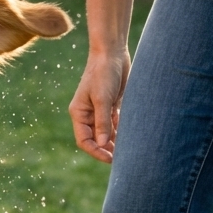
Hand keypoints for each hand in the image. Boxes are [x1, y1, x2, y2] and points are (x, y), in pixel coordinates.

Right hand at [69, 48, 130, 163]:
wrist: (112, 54)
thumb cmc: (103, 73)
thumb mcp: (102, 99)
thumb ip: (102, 122)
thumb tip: (101, 144)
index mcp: (79, 113)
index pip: (84, 140)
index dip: (96, 152)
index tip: (111, 159)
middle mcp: (88, 114)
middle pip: (96, 139)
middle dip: (107, 149)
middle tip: (124, 158)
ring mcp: (100, 110)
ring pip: (107, 133)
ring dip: (116, 142)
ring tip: (130, 149)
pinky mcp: (112, 106)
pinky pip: (116, 124)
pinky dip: (122, 131)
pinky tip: (132, 137)